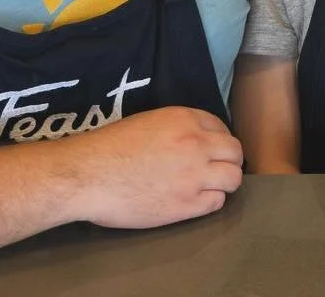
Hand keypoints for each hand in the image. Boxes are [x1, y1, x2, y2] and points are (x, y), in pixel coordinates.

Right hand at [61, 106, 243, 228]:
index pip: (221, 127)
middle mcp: (196, 144)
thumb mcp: (149, 122)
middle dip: (229, 160)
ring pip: (233, 179)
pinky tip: (196, 200)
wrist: (89, 175)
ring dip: (225, 182)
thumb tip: (192, 140)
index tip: (211, 149)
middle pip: (235, 153)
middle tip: (217, 169)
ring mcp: (195, 175)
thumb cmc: (110, 148)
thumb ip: (176, 129)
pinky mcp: (187, 205)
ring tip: (211, 186)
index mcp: (184, 119)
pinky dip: (211, 201)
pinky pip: (217, 203)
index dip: (217, 140)